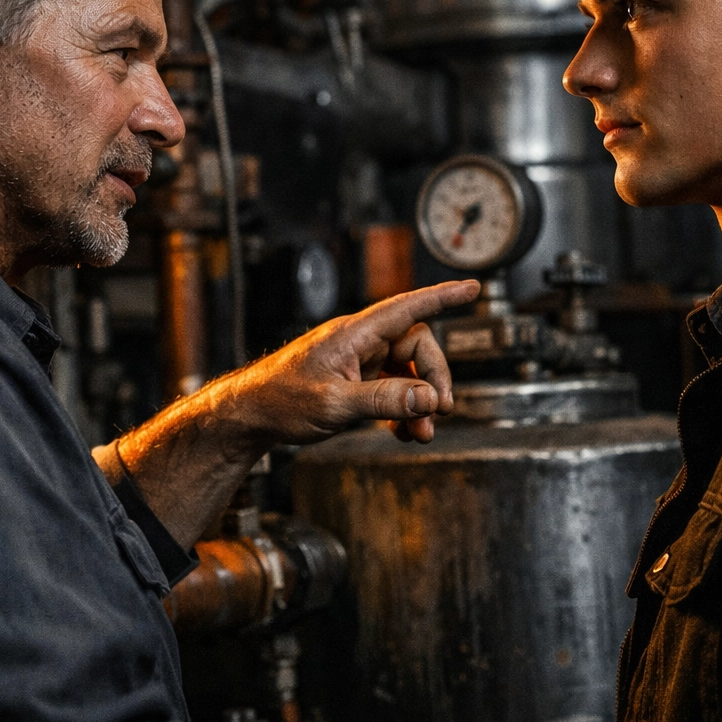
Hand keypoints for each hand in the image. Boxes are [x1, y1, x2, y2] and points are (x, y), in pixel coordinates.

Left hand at [213, 280, 480, 446]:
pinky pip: (392, 389)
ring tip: (422, 433)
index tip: (472, 288)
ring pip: (407, 372)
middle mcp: (359, 342)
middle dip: (434, 379)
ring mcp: (357, 362)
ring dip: (420, 402)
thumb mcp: (334, 404)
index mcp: (354, 334)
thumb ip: (384, 400)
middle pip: (417, 346)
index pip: (407, 307)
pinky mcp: (353, 381)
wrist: (249, 417)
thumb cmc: (279, 401)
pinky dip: (403, 410)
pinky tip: (403, 433)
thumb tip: (428, 399)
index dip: (443, 296)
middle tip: (439, 411)